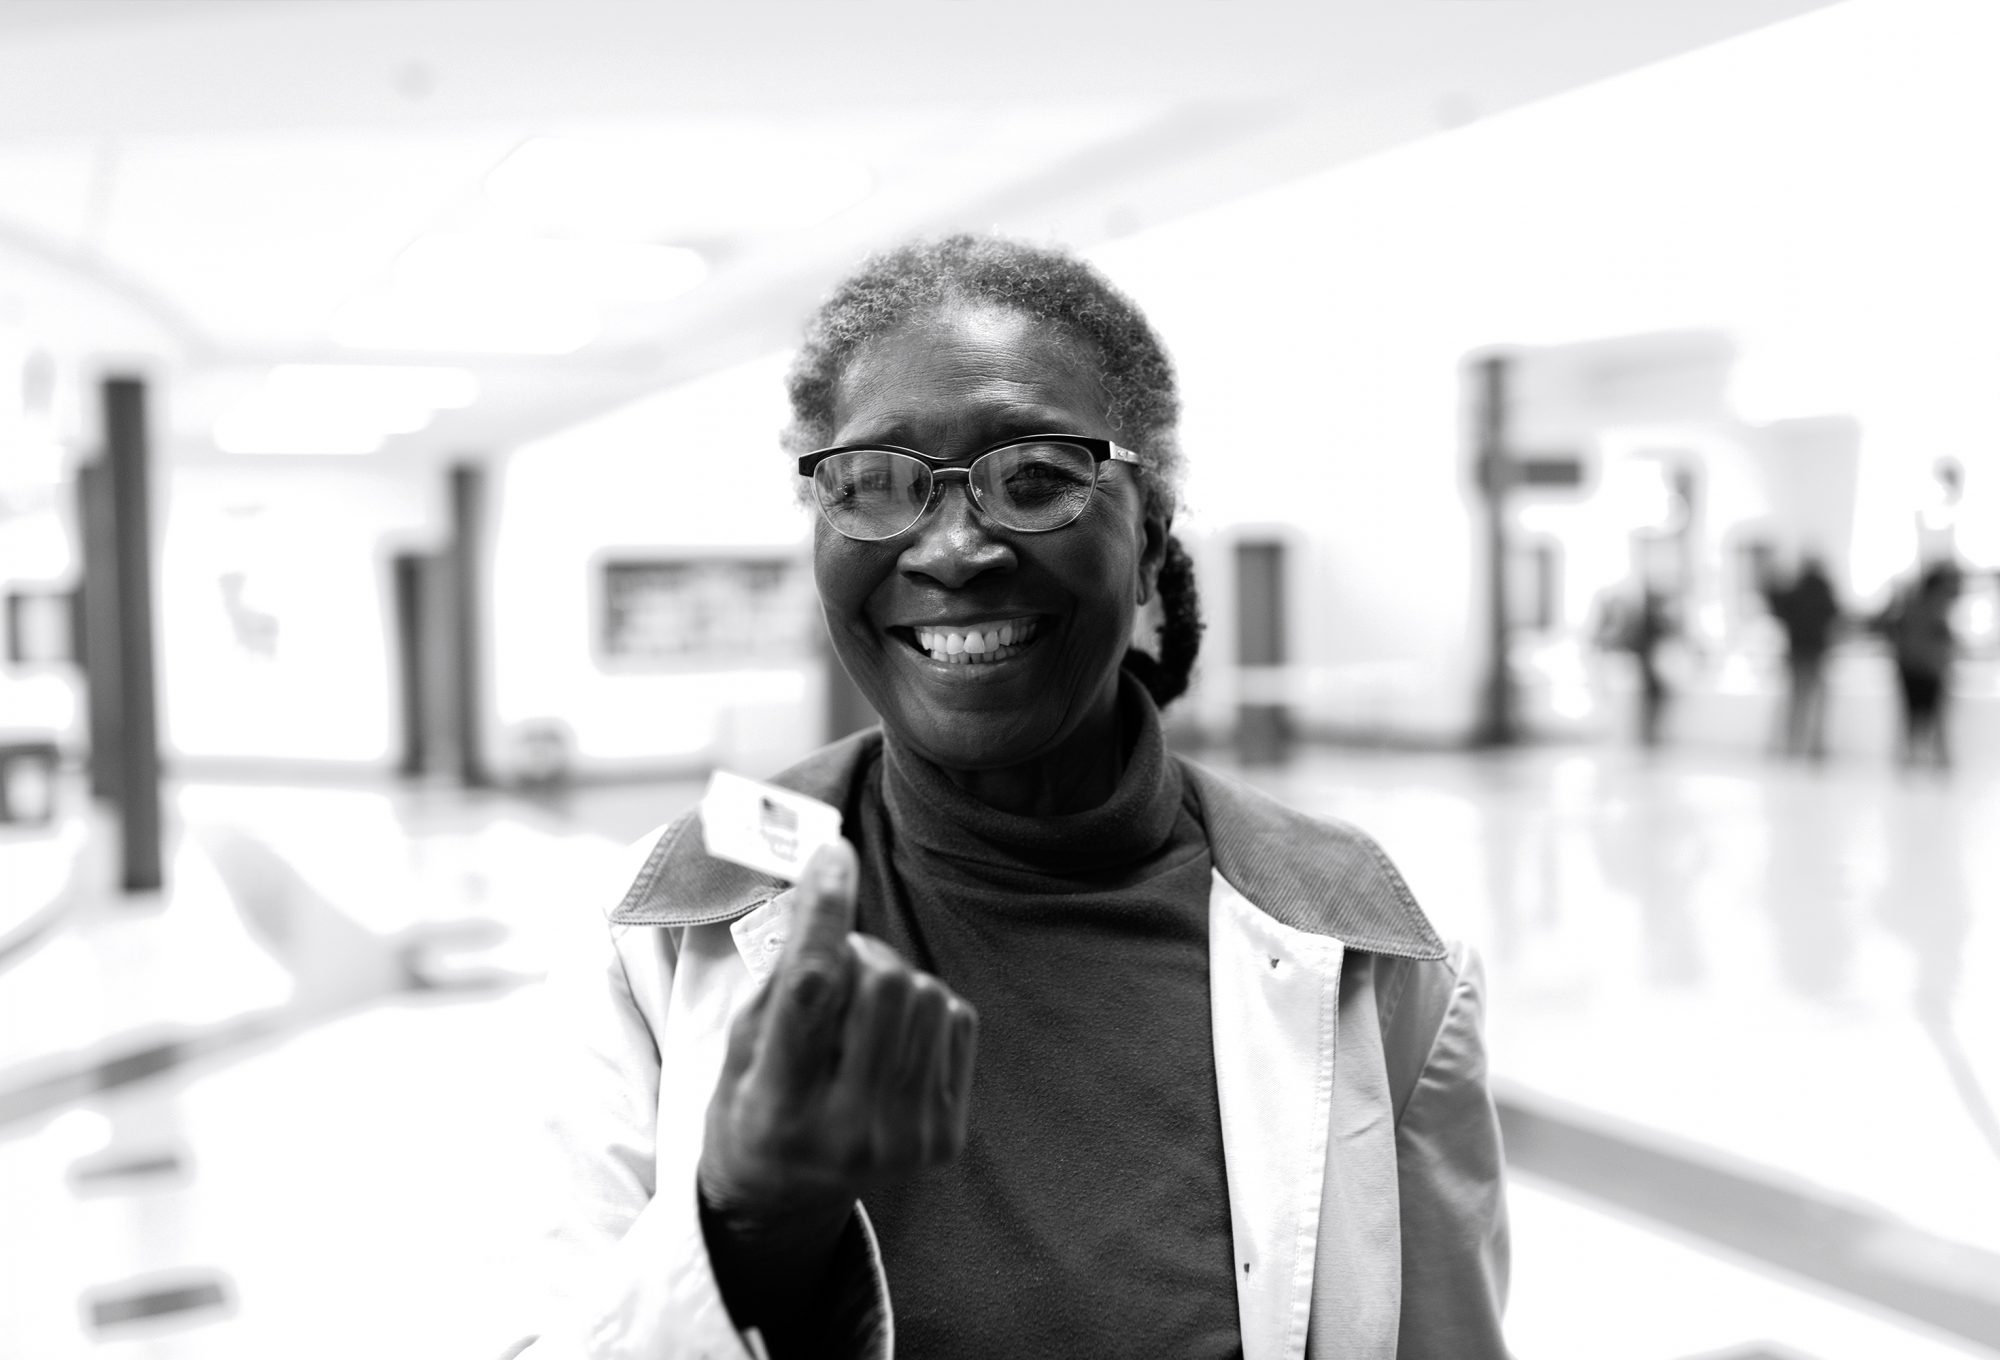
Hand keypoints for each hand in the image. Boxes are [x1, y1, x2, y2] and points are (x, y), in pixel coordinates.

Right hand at [698, 838, 978, 1231]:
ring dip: (895, 981)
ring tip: (861, 1016)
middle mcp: (845, 1131)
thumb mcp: (742, 1042)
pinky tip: (892, 1043)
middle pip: (885, 980)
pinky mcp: (945, 1139)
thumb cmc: (755, 1100)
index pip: (809, 990)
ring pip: (927, 992)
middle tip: (836, 972)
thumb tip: (828, 878)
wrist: (785, 1196)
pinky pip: (957, 1019)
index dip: (823, 912)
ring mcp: (903, 1141)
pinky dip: (925, 1012)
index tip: (833, 853)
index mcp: (777, 1106)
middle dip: (861, 954)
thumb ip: (782, 972)